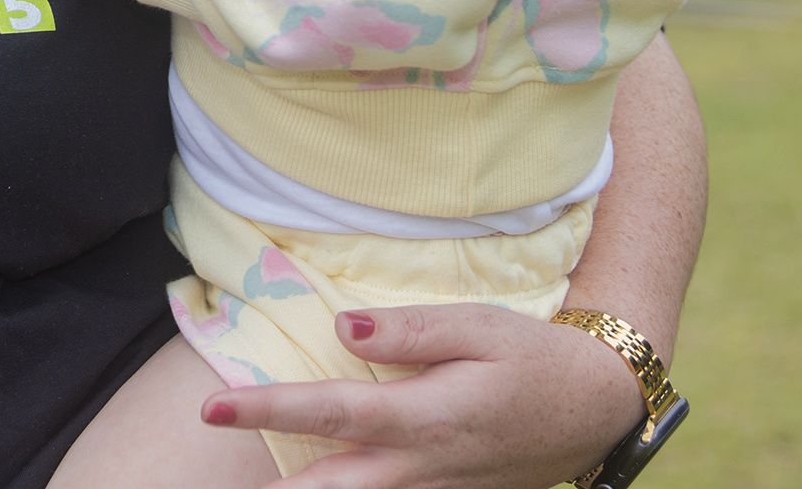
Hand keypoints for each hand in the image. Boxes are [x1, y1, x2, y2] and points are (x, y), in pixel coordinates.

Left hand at [202, 304, 648, 487]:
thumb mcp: (480, 327)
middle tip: (208, 477)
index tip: (214, 407)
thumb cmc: (530, 358)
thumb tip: (344, 327)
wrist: (592, 410)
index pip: (330, 413)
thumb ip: (410, 331)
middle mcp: (421, 466)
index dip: (268, 410)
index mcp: (424, 416)